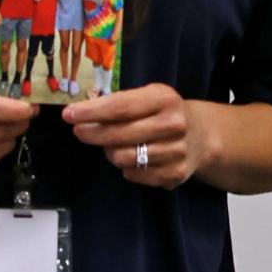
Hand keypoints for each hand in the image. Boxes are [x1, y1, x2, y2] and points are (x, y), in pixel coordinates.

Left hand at [63, 85, 209, 189]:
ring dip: (111, 152)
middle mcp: (173, 124)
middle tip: (80, 131)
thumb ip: (120, 103)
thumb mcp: (149, 97)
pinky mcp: (175, 174)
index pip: (120, 107)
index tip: (69, 115)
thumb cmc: (165, 112)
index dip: (91, 112)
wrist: (202, 135)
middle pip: (118, 134)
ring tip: (114, 144)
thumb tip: (81, 113)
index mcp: (165, 99)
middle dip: (92, 133)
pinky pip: (133, 175)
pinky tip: (133, 157)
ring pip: (122, 158)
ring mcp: (176, 151)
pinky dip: (126, 168)